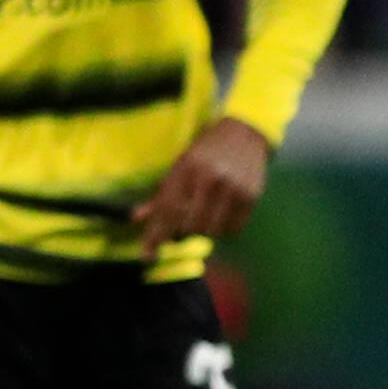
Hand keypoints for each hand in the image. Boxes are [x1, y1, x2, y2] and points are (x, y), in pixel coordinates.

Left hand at [132, 118, 271, 252]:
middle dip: (182, 230)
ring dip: (204, 230)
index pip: (167, 210)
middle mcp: (210, 178)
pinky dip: (224, 228)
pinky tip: (221, 214)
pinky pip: (233, 228)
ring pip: (211, 230)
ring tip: (204, 215)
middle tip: (183, 224)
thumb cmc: (205, 152)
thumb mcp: (179, 167)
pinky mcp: (251, 196)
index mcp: (186, 168)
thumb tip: (136, 219)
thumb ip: (160, 195)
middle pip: (189, 225)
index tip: (147, 255)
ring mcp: (233, 188)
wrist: (244, 133)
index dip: (155, 236)